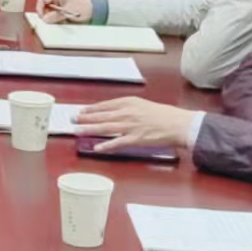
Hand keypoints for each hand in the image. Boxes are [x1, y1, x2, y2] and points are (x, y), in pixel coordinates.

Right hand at [35, 0, 93, 23]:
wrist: (95, 11)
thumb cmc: (83, 8)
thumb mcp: (67, 12)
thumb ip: (55, 16)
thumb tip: (44, 19)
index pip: (42, 0)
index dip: (39, 9)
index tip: (42, 17)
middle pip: (44, 6)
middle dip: (45, 14)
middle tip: (49, 22)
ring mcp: (60, 4)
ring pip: (49, 11)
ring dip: (51, 17)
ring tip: (57, 21)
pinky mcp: (63, 9)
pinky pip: (55, 14)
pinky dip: (56, 19)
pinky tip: (61, 21)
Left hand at [74, 97, 197, 151]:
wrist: (179, 124)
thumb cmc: (164, 115)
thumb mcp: (144, 105)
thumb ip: (129, 108)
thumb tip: (115, 113)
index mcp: (130, 102)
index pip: (105, 105)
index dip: (91, 108)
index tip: (81, 110)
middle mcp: (127, 113)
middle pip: (102, 115)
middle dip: (85, 117)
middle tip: (72, 119)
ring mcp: (131, 126)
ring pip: (105, 128)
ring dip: (90, 129)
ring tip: (77, 131)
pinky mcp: (135, 139)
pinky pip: (118, 143)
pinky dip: (106, 145)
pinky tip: (96, 148)